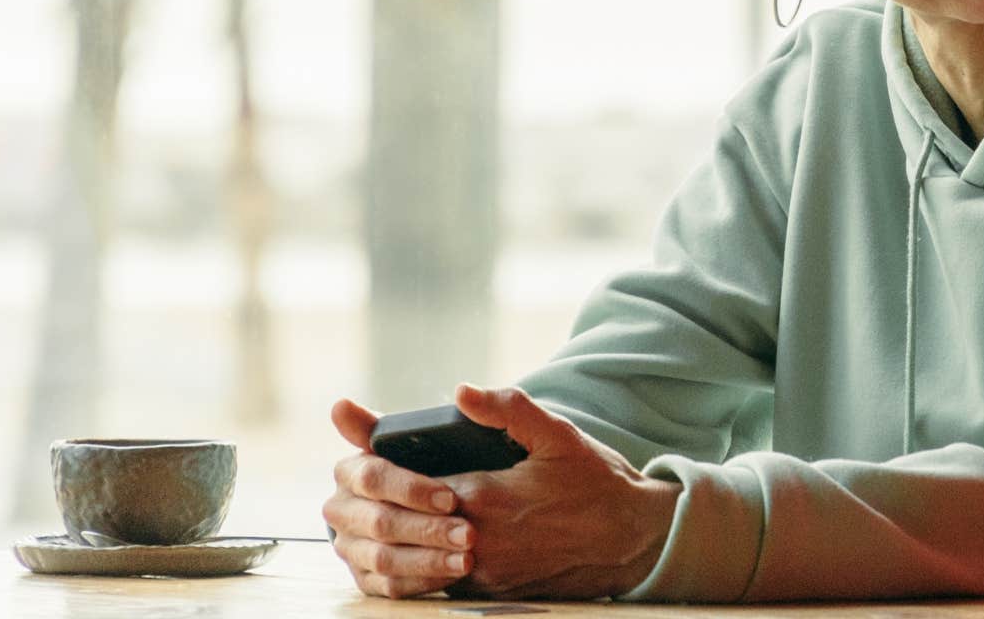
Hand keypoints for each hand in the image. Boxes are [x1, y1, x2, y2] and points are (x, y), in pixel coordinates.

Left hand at [322, 385, 682, 599]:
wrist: (633, 541)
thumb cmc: (597, 483)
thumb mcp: (559, 435)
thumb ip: (509, 410)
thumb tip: (461, 392)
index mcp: (486, 497)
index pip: (410, 485)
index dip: (377, 465)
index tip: (354, 446)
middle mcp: (477, 540)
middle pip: (400, 527)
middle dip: (373, 505)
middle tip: (350, 488)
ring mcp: (483, 572)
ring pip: (413, 560)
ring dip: (389, 540)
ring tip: (368, 518)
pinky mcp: (492, 592)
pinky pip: (436, 582)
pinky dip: (417, 564)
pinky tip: (408, 546)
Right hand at [322, 398, 473, 598]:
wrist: (459, 505)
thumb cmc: (455, 464)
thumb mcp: (467, 438)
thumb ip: (468, 411)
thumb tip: (464, 392)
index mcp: (358, 465)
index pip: (370, 474)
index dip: (410, 487)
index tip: (450, 497)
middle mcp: (345, 505)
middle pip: (379, 520)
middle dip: (426, 528)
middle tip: (470, 532)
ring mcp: (351, 543)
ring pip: (384, 557)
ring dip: (428, 558)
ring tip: (468, 557)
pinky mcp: (365, 576)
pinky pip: (388, 586)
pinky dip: (422, 581)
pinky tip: (454, 573)